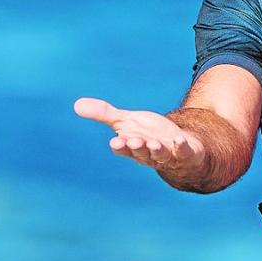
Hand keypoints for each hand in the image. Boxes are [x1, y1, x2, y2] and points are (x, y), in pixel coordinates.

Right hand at [73, 97, 206, 170]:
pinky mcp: (184, 152)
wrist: (177, 145)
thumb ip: (104, 114)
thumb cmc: (148, 135)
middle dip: (138, 148)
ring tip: (155, 144)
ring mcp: (167, 155)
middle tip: (134, 141)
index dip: (121, 147)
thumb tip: (76, 104)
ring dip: (157, 150)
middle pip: (141, 153)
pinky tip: (178, 139)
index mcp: (132, 146)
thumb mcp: (127, 121)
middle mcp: (148, 154)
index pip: (124, 149)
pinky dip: (181, 146)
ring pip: (160, 155)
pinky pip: (183, 152)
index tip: (116, 142)